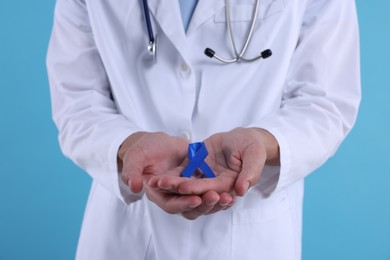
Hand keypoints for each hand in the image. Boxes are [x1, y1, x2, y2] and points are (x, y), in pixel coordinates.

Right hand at [118, 132, 234, 218]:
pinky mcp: (197, 183)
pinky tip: (233, 189)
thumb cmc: (143, 149)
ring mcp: (187, 192)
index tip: (197, 199)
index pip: (171, 204)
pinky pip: (210, 190)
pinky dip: (220, 191)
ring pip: (202, 202)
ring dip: (216, 201)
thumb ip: (133, 171)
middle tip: (219, 198)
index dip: (183, 203)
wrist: (156, 142)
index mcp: (158, 195)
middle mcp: (174, 197)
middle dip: (205, 204)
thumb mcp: (135, 157)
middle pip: (190, 207)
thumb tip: (135, 186)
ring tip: (230, 197)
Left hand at [153, 127, 278, 196]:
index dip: (199, 188)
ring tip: (156, 181)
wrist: (243, 138)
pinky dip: (171, 174)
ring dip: (171, 183)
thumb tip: (242, 190)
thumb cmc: (252, 146)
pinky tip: (157, 174)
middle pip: (196, 189)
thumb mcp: (255, 155)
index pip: (213, 188)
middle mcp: (215, 184)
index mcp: (230, 184)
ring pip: (186, 182)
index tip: (185, 188)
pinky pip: (182, 172)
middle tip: (163, 184)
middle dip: (179, 188)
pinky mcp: (196, 168)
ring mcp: (204, 177)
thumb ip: (250, 173)